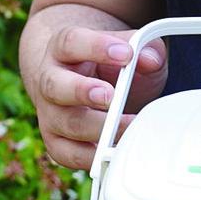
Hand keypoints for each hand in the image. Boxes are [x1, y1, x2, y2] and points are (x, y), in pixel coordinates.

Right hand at [29, 23, 167, 170]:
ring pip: (65, 124)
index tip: (126, 54)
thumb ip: (140, 46)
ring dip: (98, 129)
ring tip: (129, 124)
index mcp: (62, 49)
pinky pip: (69, 155)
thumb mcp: (123, 46)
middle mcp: (49, 80)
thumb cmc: (105, 61)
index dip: (96, 47)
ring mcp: (50, 113)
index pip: (71, 43)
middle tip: (111, 96)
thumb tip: (150, 60)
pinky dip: (93, 157)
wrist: (76, 77)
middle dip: (83, 92)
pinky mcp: (56, 141)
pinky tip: (116, 150)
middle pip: (55, 86)